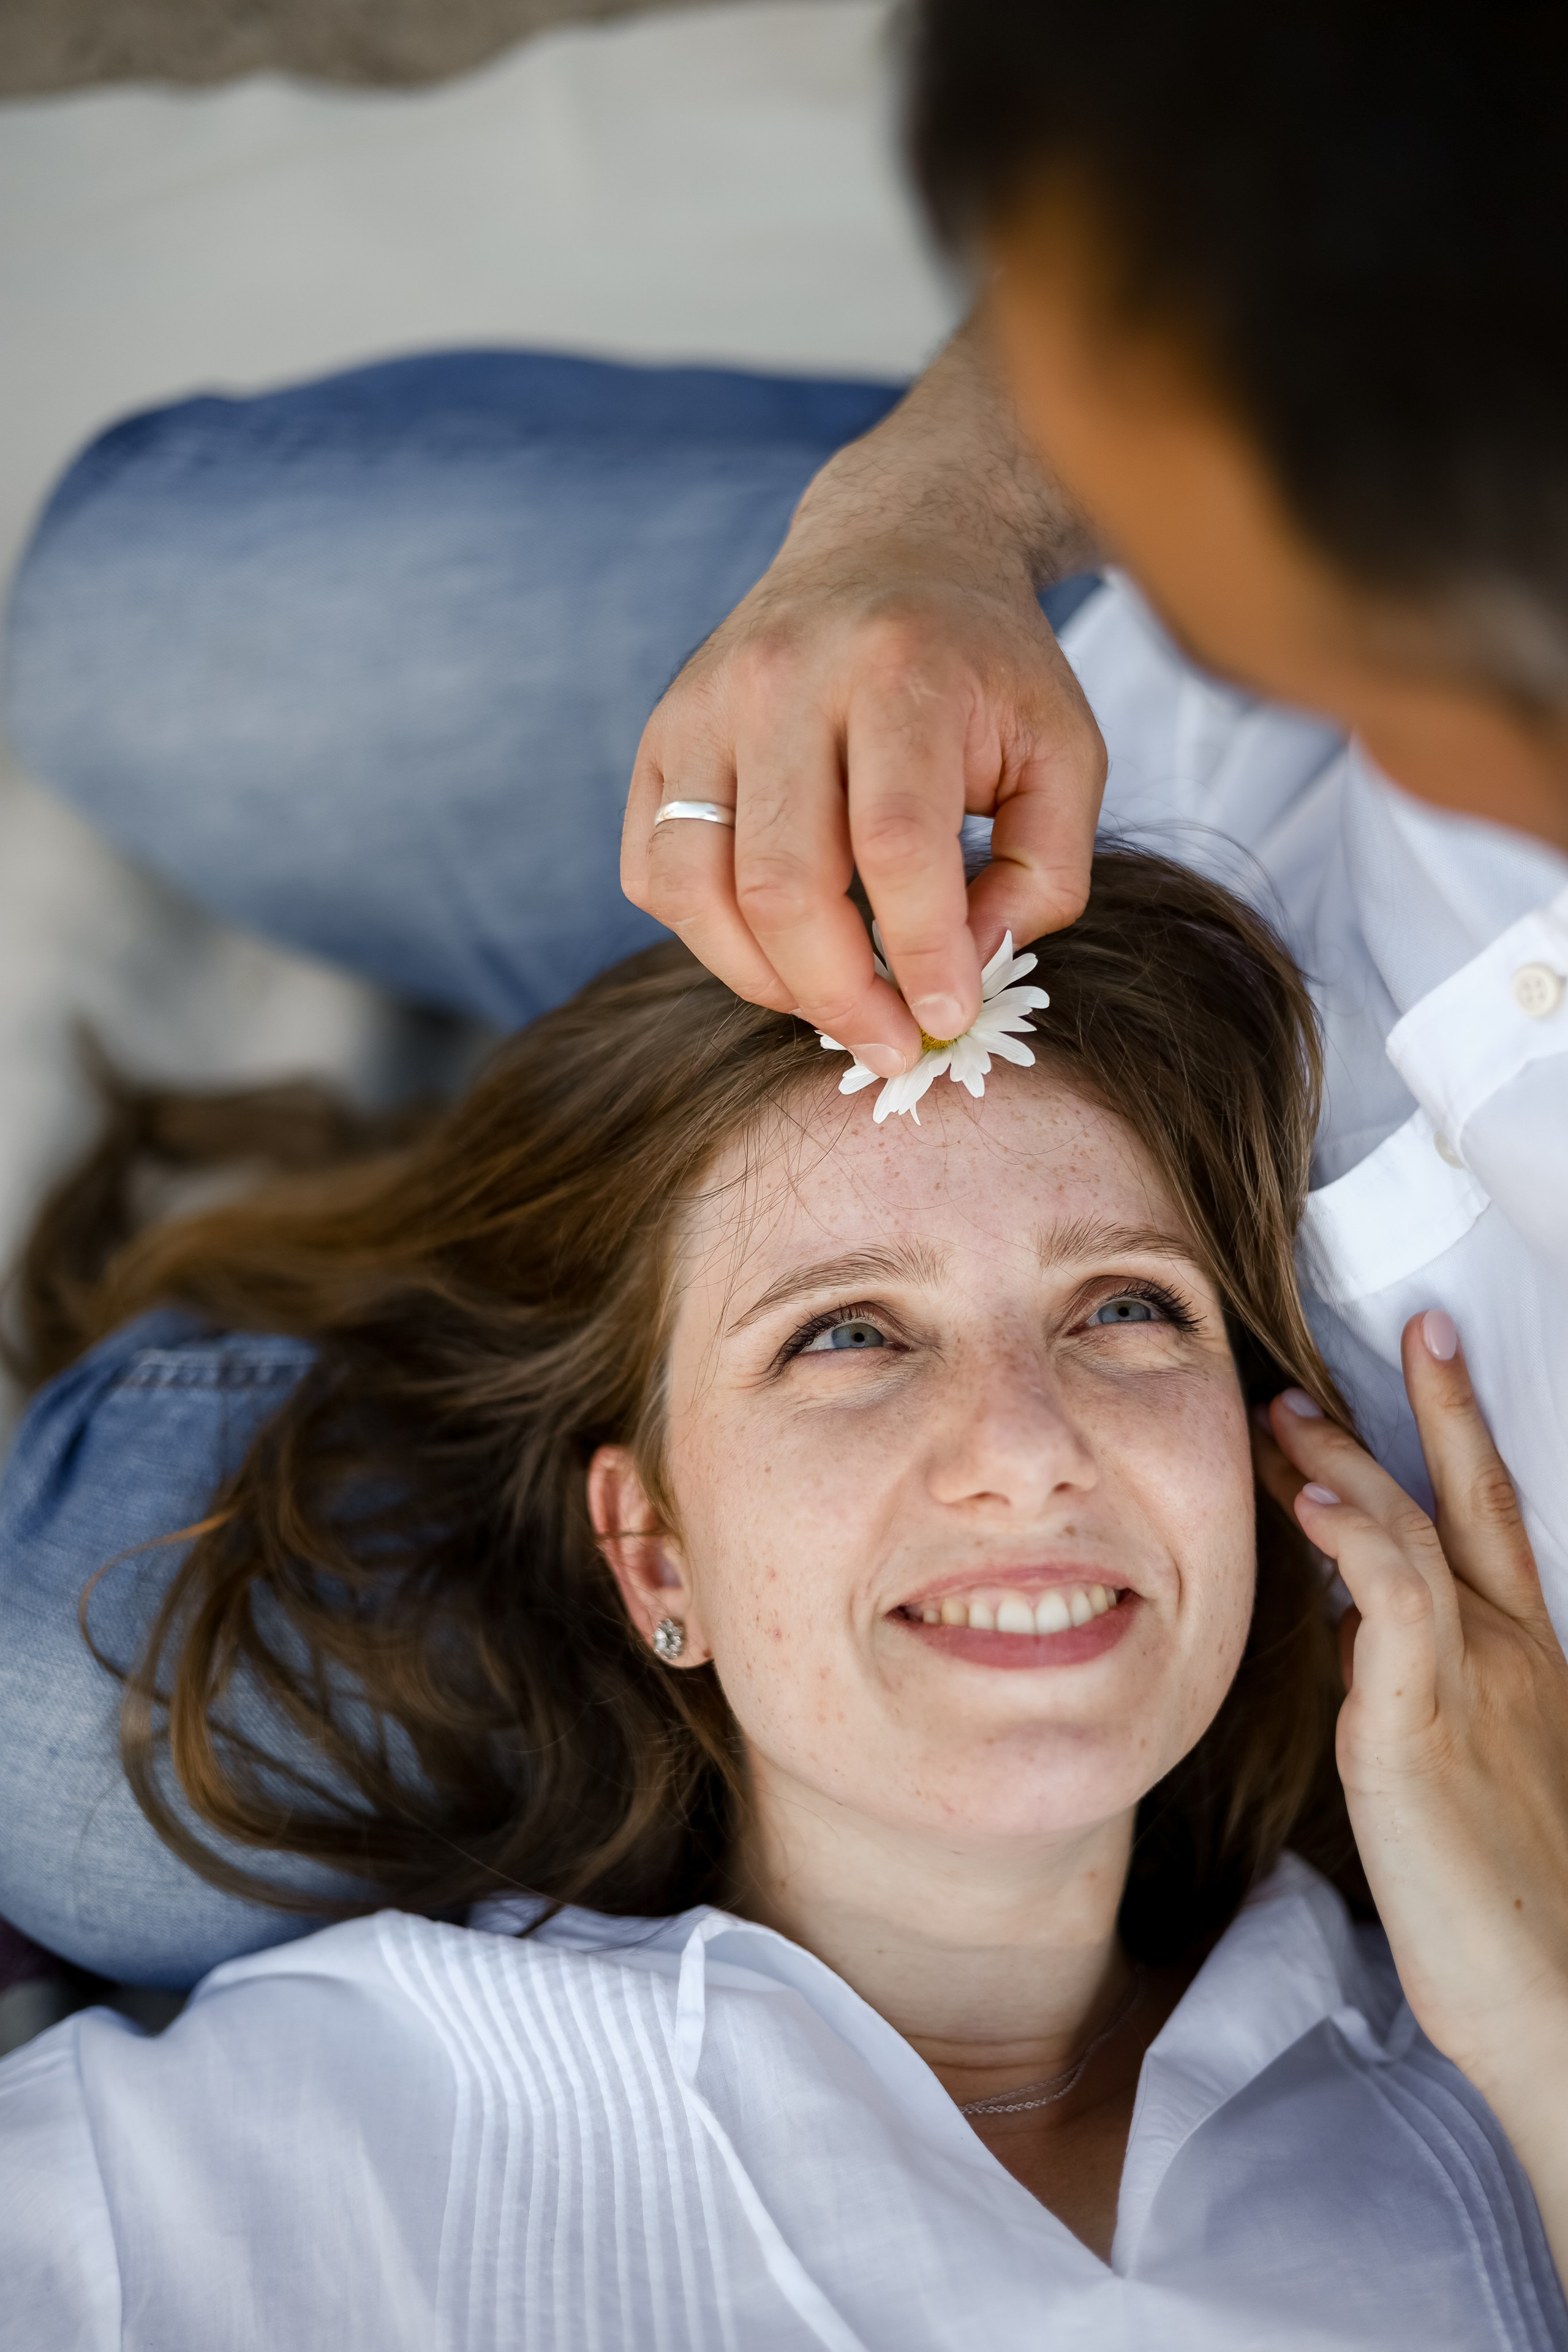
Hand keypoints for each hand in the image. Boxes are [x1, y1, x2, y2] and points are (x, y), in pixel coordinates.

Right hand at [620, 327, 1105, 1075]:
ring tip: (833, 1003)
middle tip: (889, 1045)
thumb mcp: (1064, 750)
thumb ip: (1045, 870)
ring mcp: (703, 704)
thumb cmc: (986, 668)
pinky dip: (709, 935)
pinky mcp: (660, 736)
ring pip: (698, 890)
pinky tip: (777, 942)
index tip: (947, 1019)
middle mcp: (782, 679)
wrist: (893, 543)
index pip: (893, 846)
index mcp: (898, 671)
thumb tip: (971, 966)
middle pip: (784, 884)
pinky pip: (654, 873)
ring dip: (766, 981)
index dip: (920, 954)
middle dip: (839, 995)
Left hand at [1261, 1313, 1567, 2263]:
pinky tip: (1314, 1502)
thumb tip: (1349, 1623)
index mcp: (1525, 1661)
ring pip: (1411, 1531)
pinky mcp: (1422, 1729)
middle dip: (1425, 1404)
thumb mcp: (1453, 1762)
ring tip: (1287, 1414)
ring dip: (1344, 1460)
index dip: (1457, 1429)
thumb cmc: (1504, 1904)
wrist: (1559, 2004)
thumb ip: (1409, 1682)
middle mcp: (1510, 1654)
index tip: (1422, 1355)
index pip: (1486, 1518)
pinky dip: (1356, 1539)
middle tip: (1355, 1345)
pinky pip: (1392, 1604)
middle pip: (1466, 1496)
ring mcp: (1474, 1684)